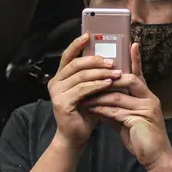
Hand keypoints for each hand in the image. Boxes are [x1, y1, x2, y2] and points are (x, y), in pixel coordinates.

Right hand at [47, 33, 123, 150]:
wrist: (75, 136)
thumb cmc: (85, 112)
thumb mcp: (89, 91)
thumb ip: (93, 76)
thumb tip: (109, 58)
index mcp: (60, 77)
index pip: (67, 57)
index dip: (76, 45)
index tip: (88, 35)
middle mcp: (55, 82)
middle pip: (75, 64)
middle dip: (95, 60)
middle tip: (112, 60)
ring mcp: (57, 93)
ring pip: (80, 76)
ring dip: (100, 72)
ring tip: (116, 71)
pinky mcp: (62, 103)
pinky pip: (82, 90)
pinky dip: (97, 85)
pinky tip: (109, 83)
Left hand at [83, 44, 171, 171]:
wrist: (155, 157)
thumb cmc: (140, 138)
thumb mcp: (126, 119)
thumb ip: (114, 107)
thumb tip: (97, 100)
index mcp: (146, 96)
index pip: (139, 74)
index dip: (135, 59)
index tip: (131, 43)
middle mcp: (149, 98)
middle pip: (127, 79)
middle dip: (106, 78)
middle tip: (88, 77)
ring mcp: (146, 108)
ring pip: (118, 95)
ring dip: (99, 95)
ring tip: (83, 95)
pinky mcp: (140, 119)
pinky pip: (116, 110)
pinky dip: (101, 109)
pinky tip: (90, 108)